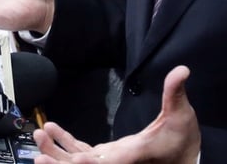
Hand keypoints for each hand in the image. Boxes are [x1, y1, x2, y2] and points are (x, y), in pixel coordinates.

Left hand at [33, 66, 199, 163]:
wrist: (188, 157)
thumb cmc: (184, 139)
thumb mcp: (181, 114)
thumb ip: (176, 93)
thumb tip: (182, 70)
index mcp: (135, 153)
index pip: (109, 160)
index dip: (89, 162)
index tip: (73, 158)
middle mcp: (120, 161)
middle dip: (61, 160)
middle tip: (39, 151)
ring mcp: (113, 160)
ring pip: (80, 160)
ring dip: (58, 151)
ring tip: (39, 134)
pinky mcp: (110, 155)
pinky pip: (83, 153)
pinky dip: (66, 143)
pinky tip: (50, 129)